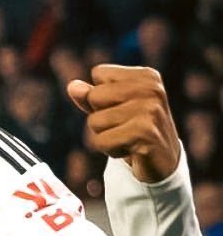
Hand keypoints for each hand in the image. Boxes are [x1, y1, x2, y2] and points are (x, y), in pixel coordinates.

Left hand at [67, 65, 179, 183]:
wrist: (162, 162)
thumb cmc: (133, 131)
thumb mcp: (112, 109)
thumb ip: (91, 96)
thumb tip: (72, 86)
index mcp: (146, 76)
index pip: (99, 73)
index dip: (101, 96)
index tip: (124, 109)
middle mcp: (151, 89)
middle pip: (93, 96)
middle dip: (100, 118)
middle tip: (125, 127)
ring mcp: (150, 110)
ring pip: (94, 121)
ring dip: (105, 136)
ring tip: (127, 139)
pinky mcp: (145, 133)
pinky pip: (101, 141)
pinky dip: (109, 150)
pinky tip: (130, 150)